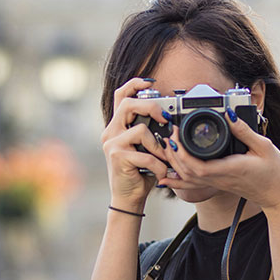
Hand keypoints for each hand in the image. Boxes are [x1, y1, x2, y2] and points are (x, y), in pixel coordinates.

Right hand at [101, 78, 170, 209]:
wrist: (128, 197)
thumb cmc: (140, 172)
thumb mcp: (145, 148)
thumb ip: (150, 132)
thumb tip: (169, 119)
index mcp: (117, 126)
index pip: (120, 95)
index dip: (134, 84)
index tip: (151, 82)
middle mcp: (110, 131)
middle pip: (128, 104)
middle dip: (151, 107)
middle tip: (165, 119)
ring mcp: (112, 144)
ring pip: (140, 130)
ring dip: (159, 146)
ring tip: (163, 159)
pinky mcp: (117, 157)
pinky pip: (146, 155)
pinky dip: (158, 165)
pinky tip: (160, 173)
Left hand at [158, 108, 279, 210]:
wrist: (278, 196)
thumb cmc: (275, 173)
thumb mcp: (265, 146)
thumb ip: (245, 131)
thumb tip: (230, 115)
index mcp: (231, 168)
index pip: (199, 166)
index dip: (183, 152)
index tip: (177, 133)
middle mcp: (220, 178)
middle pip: (187, 172)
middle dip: (174, 153)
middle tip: (170, 134)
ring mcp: (217, 183)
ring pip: (187, 179)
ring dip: (174, 163)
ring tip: (168, 146)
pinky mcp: (217, 184)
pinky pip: (192, 184)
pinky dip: (177, 180)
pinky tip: (166, 177)